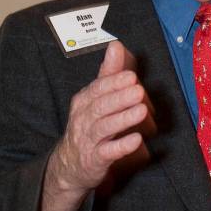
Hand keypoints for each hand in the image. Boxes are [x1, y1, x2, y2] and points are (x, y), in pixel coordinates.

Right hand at [39, 41, 153, 210]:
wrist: (69, 164)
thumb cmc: (87, 125)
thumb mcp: (94, 98)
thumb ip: (108, 73)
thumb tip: (116, 46)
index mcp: (83, 101)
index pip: (98, 89)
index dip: (114, 82)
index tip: (131, 76)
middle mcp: (83, 119)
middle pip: (101, 106)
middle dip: (120, 98)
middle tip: (138, 90)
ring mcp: (88, 140)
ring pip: (105, 127)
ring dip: (123, 119)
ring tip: (141, 111)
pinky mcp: (95, 160)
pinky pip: (108, 152)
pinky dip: (121, 146)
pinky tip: (136, 140)